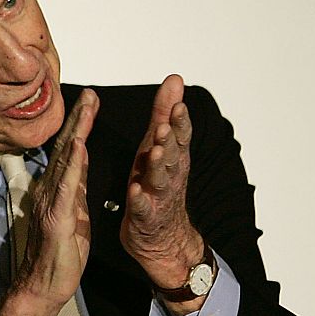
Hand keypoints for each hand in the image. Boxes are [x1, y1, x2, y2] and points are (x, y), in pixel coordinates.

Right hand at [0, 88, 97, 315]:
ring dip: (76, 132)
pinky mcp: (56, 218)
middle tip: (90, 94)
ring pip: (65, 161)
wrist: (44, 286)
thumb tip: (80, 159)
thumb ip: (75, 187)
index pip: (70, 153)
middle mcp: (50, 191)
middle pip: (65, 149)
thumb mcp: (74, 215)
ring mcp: (51, 203)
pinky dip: (72, 164)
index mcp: (59, 191)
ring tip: (86, 108)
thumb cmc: (59, 256)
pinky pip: (66, 187)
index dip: (80, 126)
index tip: (91, 102)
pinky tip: (78, 145)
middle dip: (79, 119)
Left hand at [120, 75, 204, 298]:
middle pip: (173, 155)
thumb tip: (175, 80)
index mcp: (172, 156)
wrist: (163, 235)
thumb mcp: (160, 145)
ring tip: (154, 153)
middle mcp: (169, 174)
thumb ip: (165, 114)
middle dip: (170, 141)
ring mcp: (158, 196)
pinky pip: (143, 208)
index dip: (179, 121)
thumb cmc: (158, 183)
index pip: (179, 136)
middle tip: (166, 126)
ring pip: (160, 179)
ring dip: (158, 166)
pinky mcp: (145, 216)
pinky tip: (135, 191)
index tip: (179, 104)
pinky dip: (140, 200)